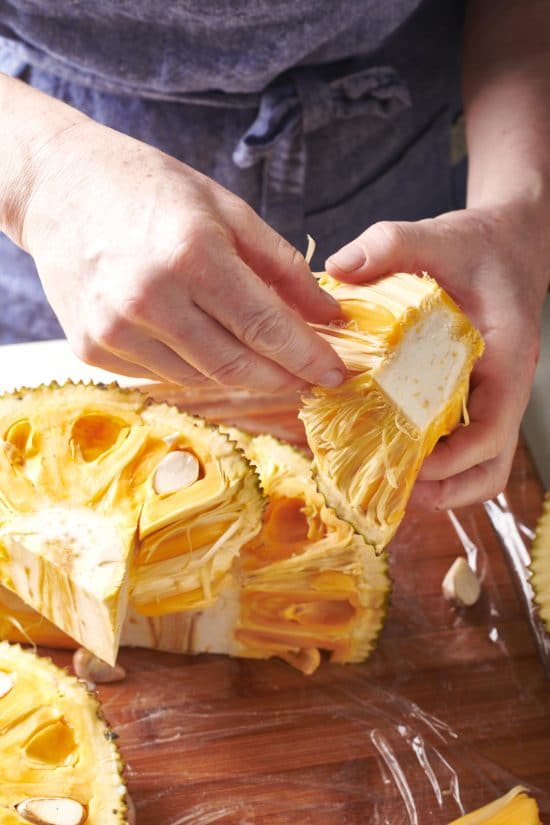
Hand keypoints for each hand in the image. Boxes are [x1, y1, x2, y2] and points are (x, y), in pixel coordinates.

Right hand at [19, 119, 343, 391]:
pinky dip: (193, 365)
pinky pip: (161, 375)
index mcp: (191, 255)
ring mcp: (114, 330)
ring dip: (239, 374)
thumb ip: (282, 267)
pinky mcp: (91, 348)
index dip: (307, 358)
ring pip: (200, 378)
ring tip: (261, 359)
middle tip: (310, 380)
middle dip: (282, 379)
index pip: (265, 326)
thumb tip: (329, 315)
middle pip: (236, 366)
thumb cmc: (149, 188)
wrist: (59, 186)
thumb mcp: (226, 210)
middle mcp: (149, 300)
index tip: (338, 374)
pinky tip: (202, 342)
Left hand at [325, 204, 548, 508]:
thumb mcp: (437, 235)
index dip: (452, 461)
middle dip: (444, 489)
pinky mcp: (476, 397)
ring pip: (480, 465)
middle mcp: (505, 389)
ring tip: (389, 481)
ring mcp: (492, 398)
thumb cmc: (479, 245)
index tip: (408, 467)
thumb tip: (339, 268)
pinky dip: (435, 460)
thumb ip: (390, 244)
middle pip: (489, 467)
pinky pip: (462, 444)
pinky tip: (394, 449)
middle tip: (391, 490)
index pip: (491, 432)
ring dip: (441, 484)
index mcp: (507, 359)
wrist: (508, 243)